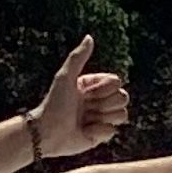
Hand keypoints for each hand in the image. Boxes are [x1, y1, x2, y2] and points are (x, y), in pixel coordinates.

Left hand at [30, 35, 127, 160]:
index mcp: (93, 85)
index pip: (116, 82)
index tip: (84, 93)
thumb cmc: (54, 103)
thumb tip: (89, 37)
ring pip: (122, 115)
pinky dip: (98, 131)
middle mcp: (99, 100)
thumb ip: (78, 57)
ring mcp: (102, 118)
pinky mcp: (102, 135)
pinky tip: (85, 131)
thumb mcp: (65, 77)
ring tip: (85, 120)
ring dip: (102, 117)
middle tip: (85, 108)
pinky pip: (113, 131)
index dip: (103, 89)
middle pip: (123, 98)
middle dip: (104, 103)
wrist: (48, 132)